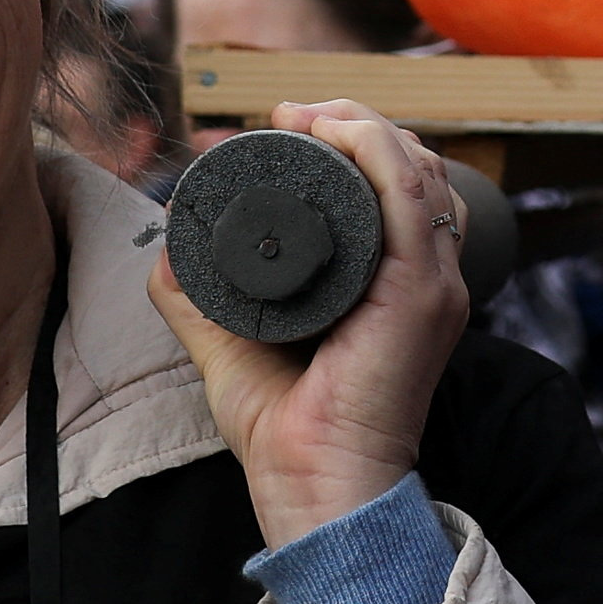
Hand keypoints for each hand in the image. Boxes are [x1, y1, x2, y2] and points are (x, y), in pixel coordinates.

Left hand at [152, 102, 464, 546]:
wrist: (315, 487)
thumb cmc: (287, 431)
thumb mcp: (232, 341)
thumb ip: (199, 296)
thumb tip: (169, 241)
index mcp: (399, 282)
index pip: (399, 184)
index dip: (349, 139)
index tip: (285, 125)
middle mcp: (428, 275)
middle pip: (412, 161)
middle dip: (351, 119)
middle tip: (288, 115)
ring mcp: (433, 281)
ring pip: (416, 164)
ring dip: (359, 122)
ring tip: (301, 118)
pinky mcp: (423, 292)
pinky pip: (411, 195)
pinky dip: (376, 149)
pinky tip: (334, 133)